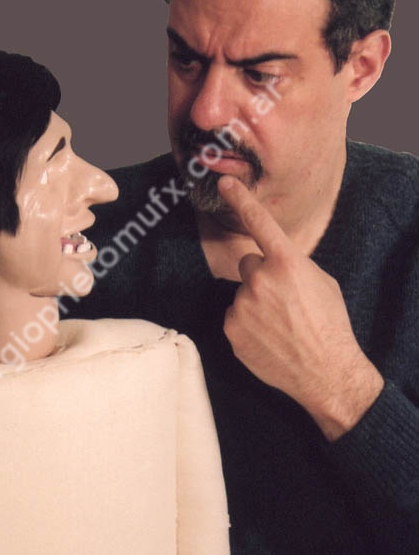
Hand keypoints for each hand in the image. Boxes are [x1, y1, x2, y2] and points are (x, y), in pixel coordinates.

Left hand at [218, 176, 382, 439]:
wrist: (326, 372)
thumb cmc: (329, 325)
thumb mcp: (320, 283)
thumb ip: (291, 265)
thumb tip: (271, 262)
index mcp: (287, 263)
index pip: (259, 223)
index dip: (241, 199)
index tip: (225, 182)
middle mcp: (260, 280)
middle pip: (248, 264)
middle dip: (261, 276)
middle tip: (284, 301)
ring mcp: (242, 306)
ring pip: (242, 292)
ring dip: (255, 302)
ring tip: (280, 324)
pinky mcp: (231, 329)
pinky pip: (235, 316)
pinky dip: (247, 324)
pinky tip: (268, 338)